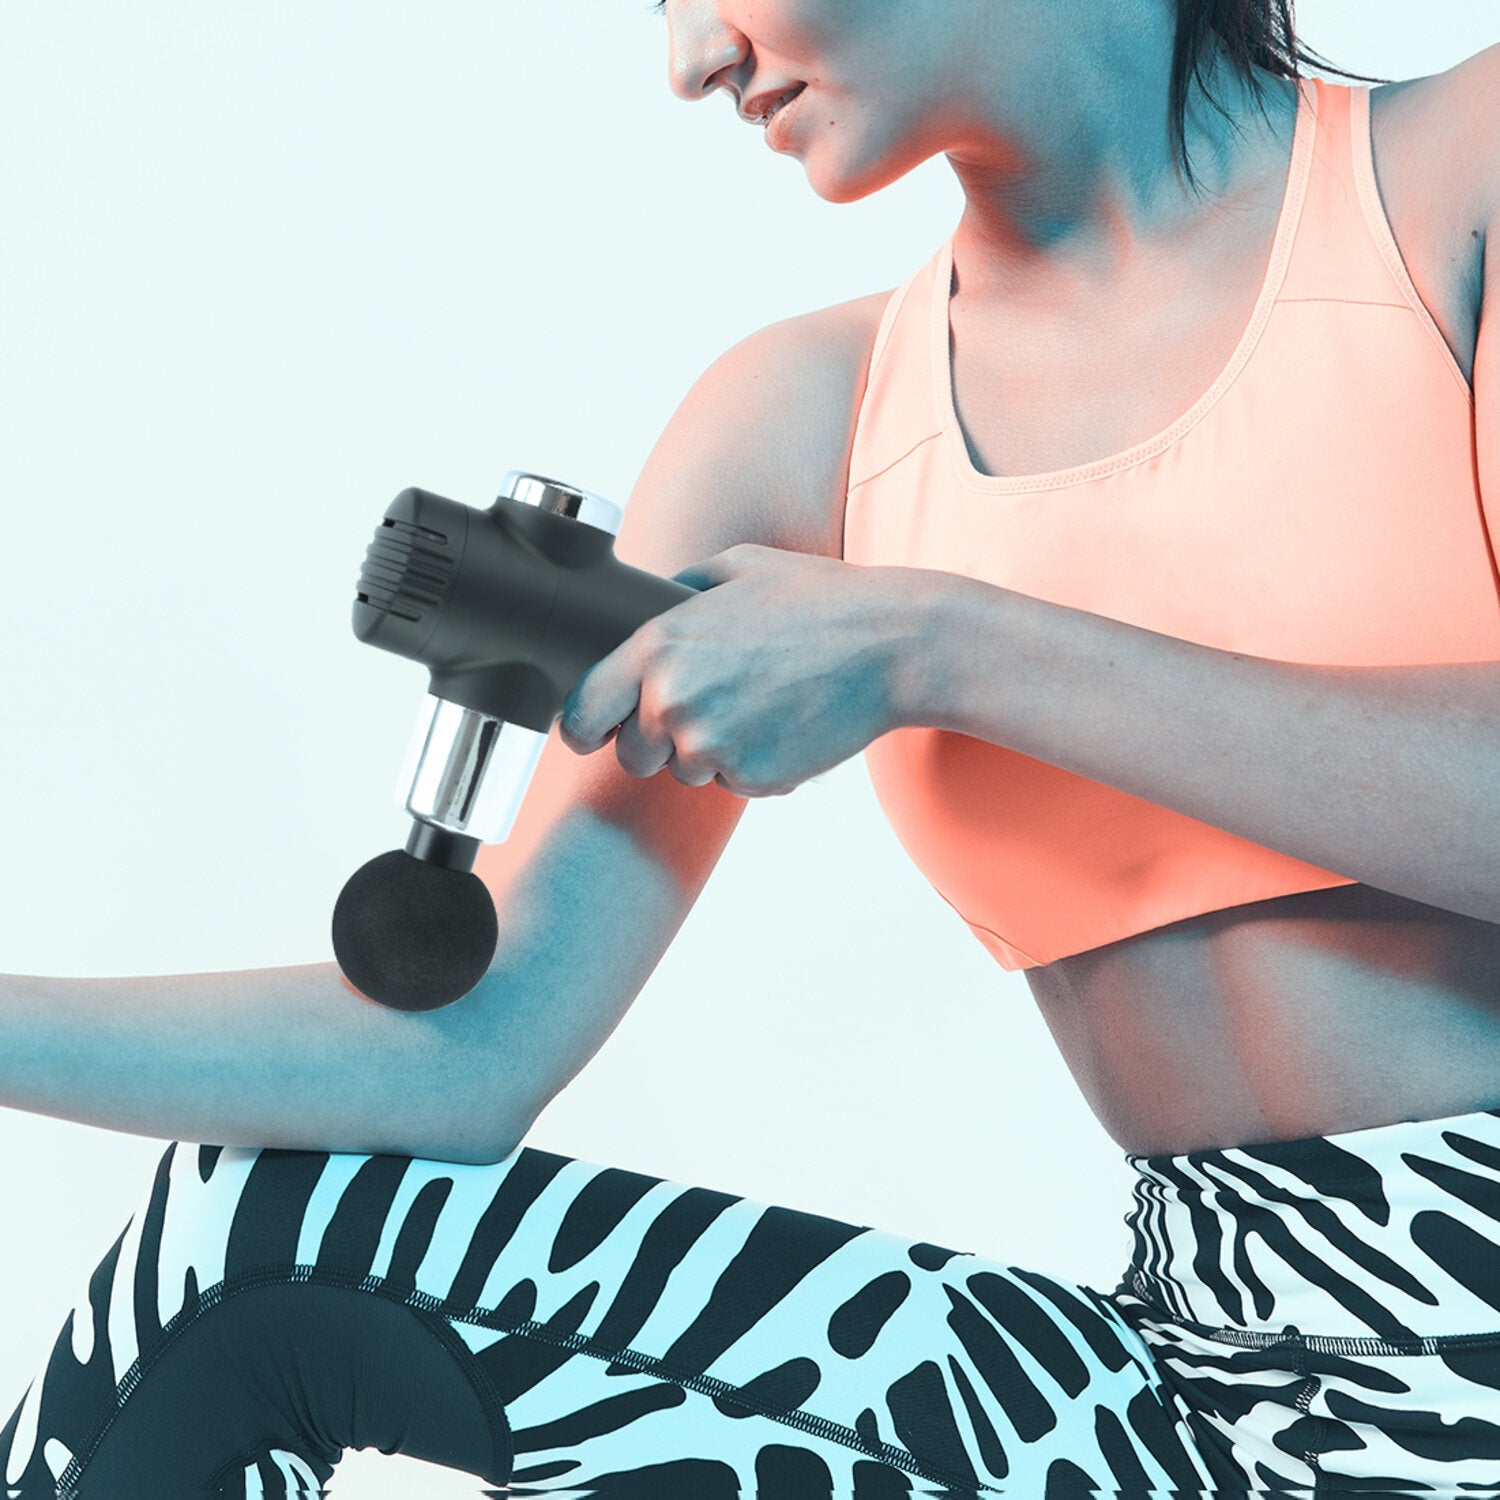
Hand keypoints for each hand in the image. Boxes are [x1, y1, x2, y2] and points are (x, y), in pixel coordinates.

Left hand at [557, 543, 914, 796]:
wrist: (890, 645)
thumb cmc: (819, 600)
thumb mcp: (736, 566)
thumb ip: (679, 592)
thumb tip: (650, 605)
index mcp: (656, 647)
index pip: (580, 714)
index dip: (588, 727)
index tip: (600, 731)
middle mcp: (671, 700)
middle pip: (632, 756)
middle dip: (662, 741)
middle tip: (713, 706)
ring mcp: (711, 744)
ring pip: (685, 773)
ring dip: (712, 752)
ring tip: (761, 705)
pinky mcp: (751, 777)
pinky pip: (732, 783)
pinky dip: (753, 764)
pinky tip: (786, 723)